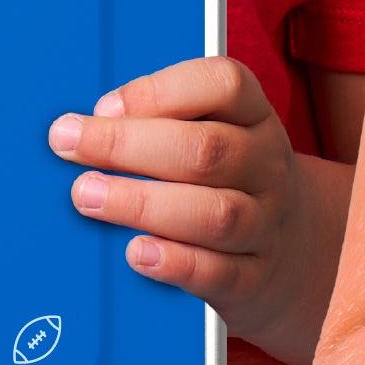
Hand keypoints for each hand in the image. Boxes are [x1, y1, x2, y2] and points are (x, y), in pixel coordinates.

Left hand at [48, 57, 326, 359]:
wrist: (296, 253)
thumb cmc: (228, 182)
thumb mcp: (216, 137)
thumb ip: (160, 124)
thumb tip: (85, 127)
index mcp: (255, 119)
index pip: (225, 85)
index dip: (160, 91)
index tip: (102, 107)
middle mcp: (266, 168)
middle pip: (206, 150)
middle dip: (127, 145)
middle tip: (69, 145)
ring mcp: (265, 225)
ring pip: (214, 214)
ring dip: (143, 203)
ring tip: (88, 196)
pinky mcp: (253, 279)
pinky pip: (217, 272)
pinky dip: (175, 263)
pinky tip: (136, 252)